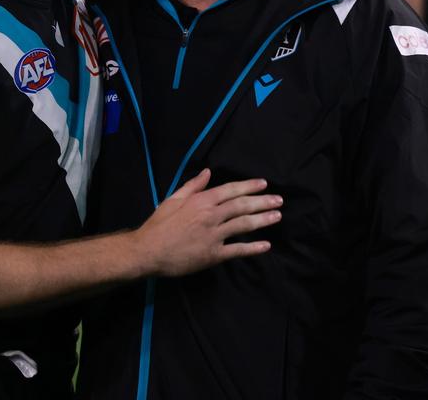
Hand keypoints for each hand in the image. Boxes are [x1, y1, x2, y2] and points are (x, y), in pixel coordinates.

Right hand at [134, 169, 280, 276]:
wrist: (148, 250)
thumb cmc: (159, 224)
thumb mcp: (173, 199)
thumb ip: (193, 186)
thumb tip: (208, 172)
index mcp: (201, 201)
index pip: (231, 190)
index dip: (249, 186)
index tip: (264, 184)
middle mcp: (211, 215)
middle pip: (242, 206)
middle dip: (262, 201)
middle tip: (278, 200)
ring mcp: (213, 236)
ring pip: (243, 225)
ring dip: (263, 220)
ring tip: (277, 216)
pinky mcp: (213, 254)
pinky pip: (237, 250)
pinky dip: (252, 248)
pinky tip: (265, 245)